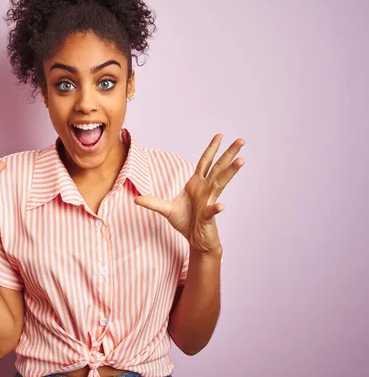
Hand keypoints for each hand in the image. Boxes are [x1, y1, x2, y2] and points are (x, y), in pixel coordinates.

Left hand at [135, 134, 244, 253]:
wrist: (195, 241)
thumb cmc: (186, 223)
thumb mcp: (166, 210)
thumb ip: (153, 203)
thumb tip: (136, 199)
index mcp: (196, 184)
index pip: (205, 162)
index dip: (212, 149)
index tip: (220, 136)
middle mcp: (206, 190)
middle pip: (218, 168)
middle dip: (229, 154)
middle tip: (241, 140)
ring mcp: (209, 202)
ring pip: (220, 184)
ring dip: (230, 172)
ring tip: (241, 161)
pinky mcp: (208, 216)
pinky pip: (212, 211)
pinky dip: (215, 208)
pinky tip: (221, 206)